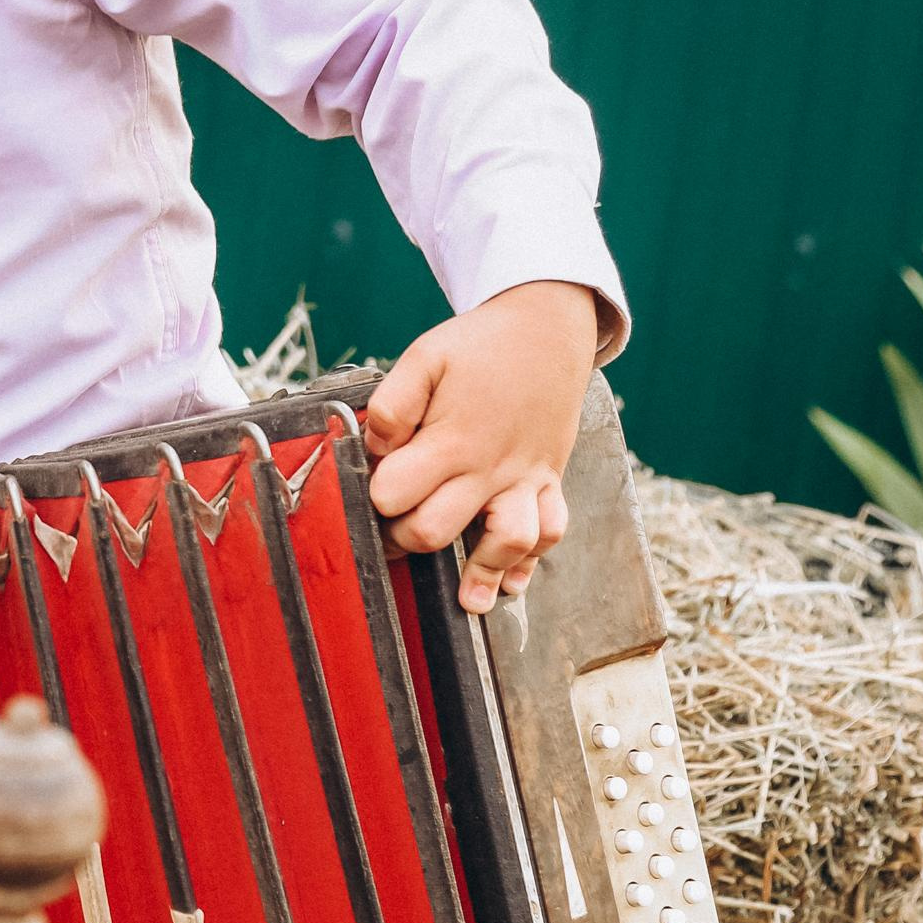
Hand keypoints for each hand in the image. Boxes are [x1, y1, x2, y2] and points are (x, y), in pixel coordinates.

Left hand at [362, 281, 600, 614]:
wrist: (547, 326)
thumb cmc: (479, 346)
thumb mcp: (423, 356)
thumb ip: (391, 405)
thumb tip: (376, 449)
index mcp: (452, 438)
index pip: (395, 494)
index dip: (373, 495)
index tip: (370, 486)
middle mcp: (490, 466)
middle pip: (437, 531)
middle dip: (404, 540)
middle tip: (392, 529)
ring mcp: (524, 477)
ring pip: (511, 542)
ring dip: (483, 571)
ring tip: (465, 595)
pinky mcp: (549, 479)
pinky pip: (552, 530)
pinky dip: (533, 560)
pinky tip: (511, 579)